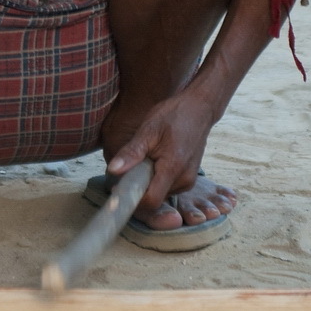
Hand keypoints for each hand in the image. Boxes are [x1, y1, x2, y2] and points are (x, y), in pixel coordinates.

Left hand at [105, 88, 214, 212]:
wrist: (199, 108)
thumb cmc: (173, 115)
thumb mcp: (148, 130)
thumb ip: (131, 153)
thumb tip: (112, 170)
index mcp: (173, 169)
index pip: (151, 202)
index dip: (133, 199)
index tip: (119, 186)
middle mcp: (184, 181)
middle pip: (155, 200)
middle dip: (138, 190)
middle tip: (127, 170)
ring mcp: (188, 181)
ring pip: (161, 195)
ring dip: (148, 185)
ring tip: (143, 162)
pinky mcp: (189, 178)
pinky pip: (168, 188)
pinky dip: (157, 180)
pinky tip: (153, 163)